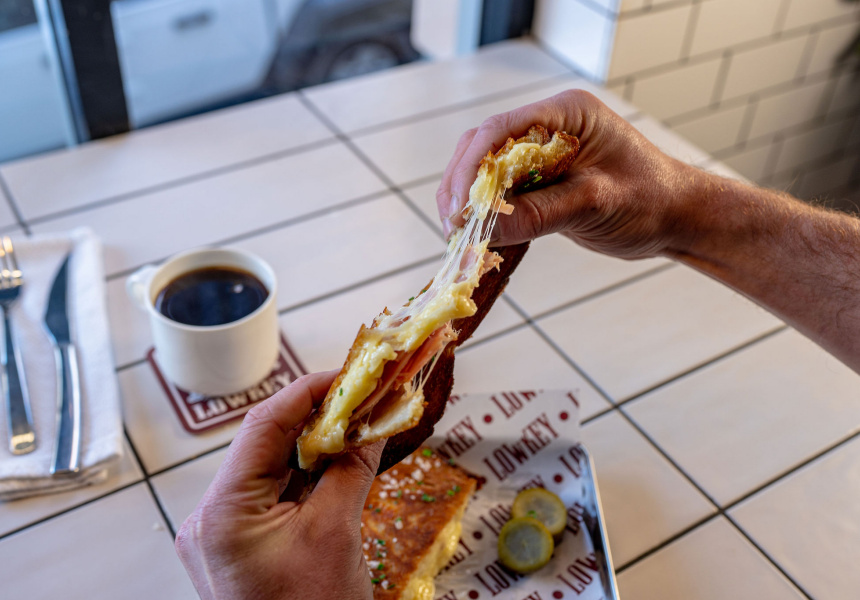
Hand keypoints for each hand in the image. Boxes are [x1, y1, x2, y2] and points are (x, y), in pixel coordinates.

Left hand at [175, 371, 383, 599]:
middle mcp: (212, 518)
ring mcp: (224, 533)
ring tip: (359, 424)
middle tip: (362, 397)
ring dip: (315, 446)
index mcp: (222, 513)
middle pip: (266, 445)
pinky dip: (308, 475)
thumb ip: (350, 470)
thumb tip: (373, 421)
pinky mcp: (241, 545)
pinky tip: (340, 460)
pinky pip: (275, 494)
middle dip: (317, 418)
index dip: (309, 392)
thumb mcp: (336, 536)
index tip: (349, 374)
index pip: (263, 426)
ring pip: (272, 468)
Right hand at [436, 89, 707, 258]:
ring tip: (459, 236)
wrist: (676, 218)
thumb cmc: (650, 201)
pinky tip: (478, 236)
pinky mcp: (541, 180)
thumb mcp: (595, 205)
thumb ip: (540, 213)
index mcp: (565, 114)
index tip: (459, 207)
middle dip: (462, 187)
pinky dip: (486, 213)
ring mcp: (542, 153)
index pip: (499, 130)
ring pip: (485, 170)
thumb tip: (483, 230)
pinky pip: (501, 192)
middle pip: (483, 148)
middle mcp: (548, 127)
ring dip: (468, 202)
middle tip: (453, 227)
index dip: (471, 168)